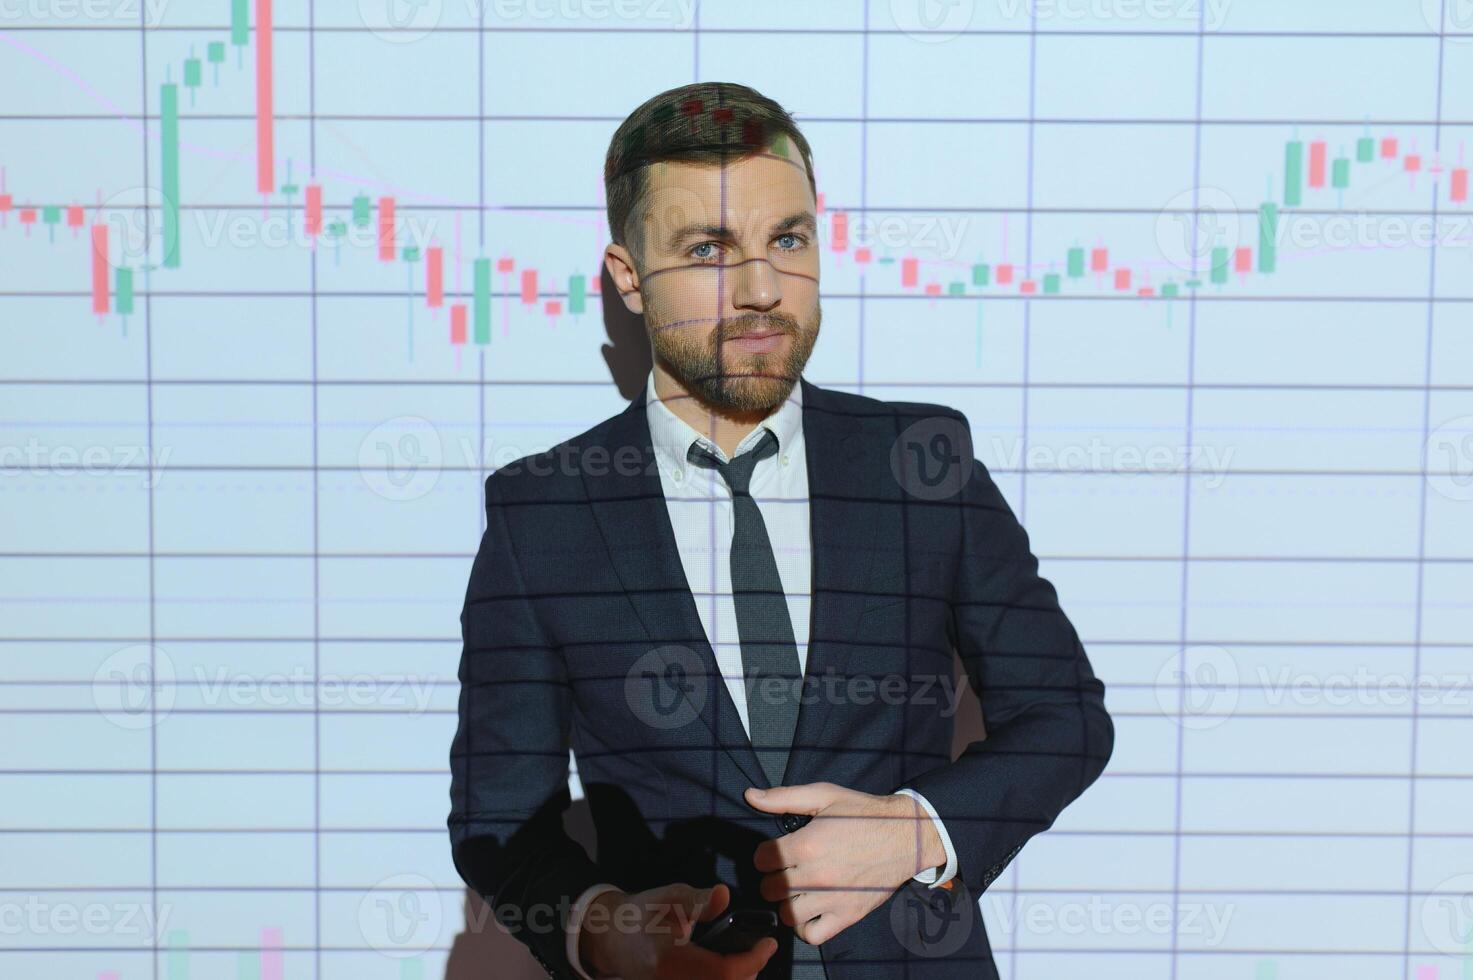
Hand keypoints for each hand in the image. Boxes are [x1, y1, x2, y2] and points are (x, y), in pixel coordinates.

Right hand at [578, 881, 777, 979]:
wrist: (610, 936)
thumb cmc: (641, 913)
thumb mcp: (668, 897)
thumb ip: (697, 900)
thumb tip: (724, 895)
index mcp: (671, 960)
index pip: (725, 971)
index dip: (754, 959)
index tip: (769, 943)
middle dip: (750, 971)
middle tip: (759, 950)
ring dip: (737, 979)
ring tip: (746, 959)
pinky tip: (725, 969)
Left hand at [746, 782, 945, 945]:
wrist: (907, 836)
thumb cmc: (863, 813)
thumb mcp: (824, 795)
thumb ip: (784, 797)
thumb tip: (750, 796)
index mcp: (807, 844)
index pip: (761, 860)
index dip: (766, 853)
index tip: (777, 851)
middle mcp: (816, 876)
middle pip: (770, 888)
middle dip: (773, 877)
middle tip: (788, 869)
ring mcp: (832, 899)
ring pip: (786, 914)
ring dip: (788, 902)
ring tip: (798, 890)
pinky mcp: (847, 916)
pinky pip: (812, 935)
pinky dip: (806, 926)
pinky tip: (811, 910)